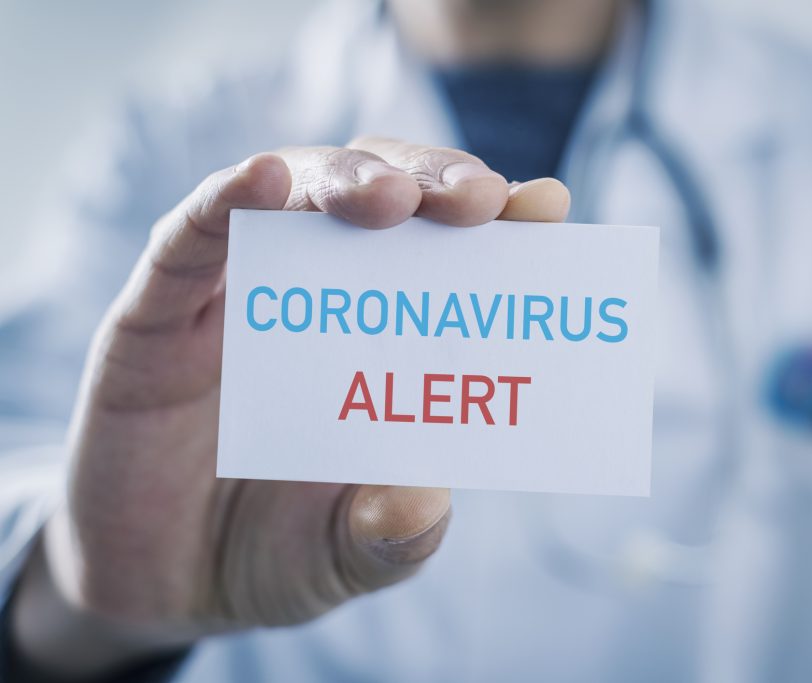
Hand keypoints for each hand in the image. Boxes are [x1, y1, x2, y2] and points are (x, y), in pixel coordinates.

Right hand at [10, 139, 569, 677]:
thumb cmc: (277, 551)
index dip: (502, 223)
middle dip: (432, 184)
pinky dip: (224, 201)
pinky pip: (187, 240)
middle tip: (478, 199)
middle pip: (382, 200)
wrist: (162, 584)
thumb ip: (392, 536)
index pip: (452, 256)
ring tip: (390, 198)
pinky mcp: (157, 313)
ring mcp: (240, 294)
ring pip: (295, 192)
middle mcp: (323, 299)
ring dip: (348, 179)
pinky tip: (263, 180)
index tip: (547, 205)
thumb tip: (428, 498)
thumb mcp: (348, 555)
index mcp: (389, 341)